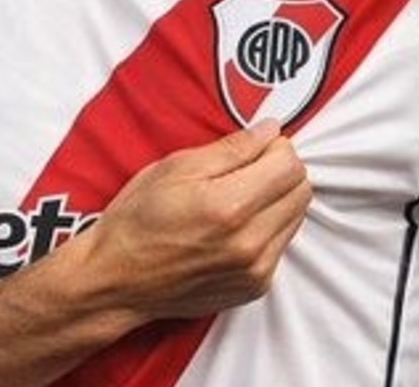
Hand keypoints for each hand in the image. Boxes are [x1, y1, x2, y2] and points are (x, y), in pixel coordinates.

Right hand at [73, 120, 311, 320]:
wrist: (116, 280)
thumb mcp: (175, 168)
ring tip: (237, 198)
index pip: (290, 165)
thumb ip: (232, 149)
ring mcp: (255, 270)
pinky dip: (268, 228)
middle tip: (247, 169)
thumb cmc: (137, 222)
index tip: (257, 145)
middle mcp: (249, 243)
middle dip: (281, 171)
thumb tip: (269, 131)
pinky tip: (234, 226)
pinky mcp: (255, 286)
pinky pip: (282, 244)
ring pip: (296, 217)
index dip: (275, 146)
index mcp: (229, 207)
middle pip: (301, 190)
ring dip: (276, 200)